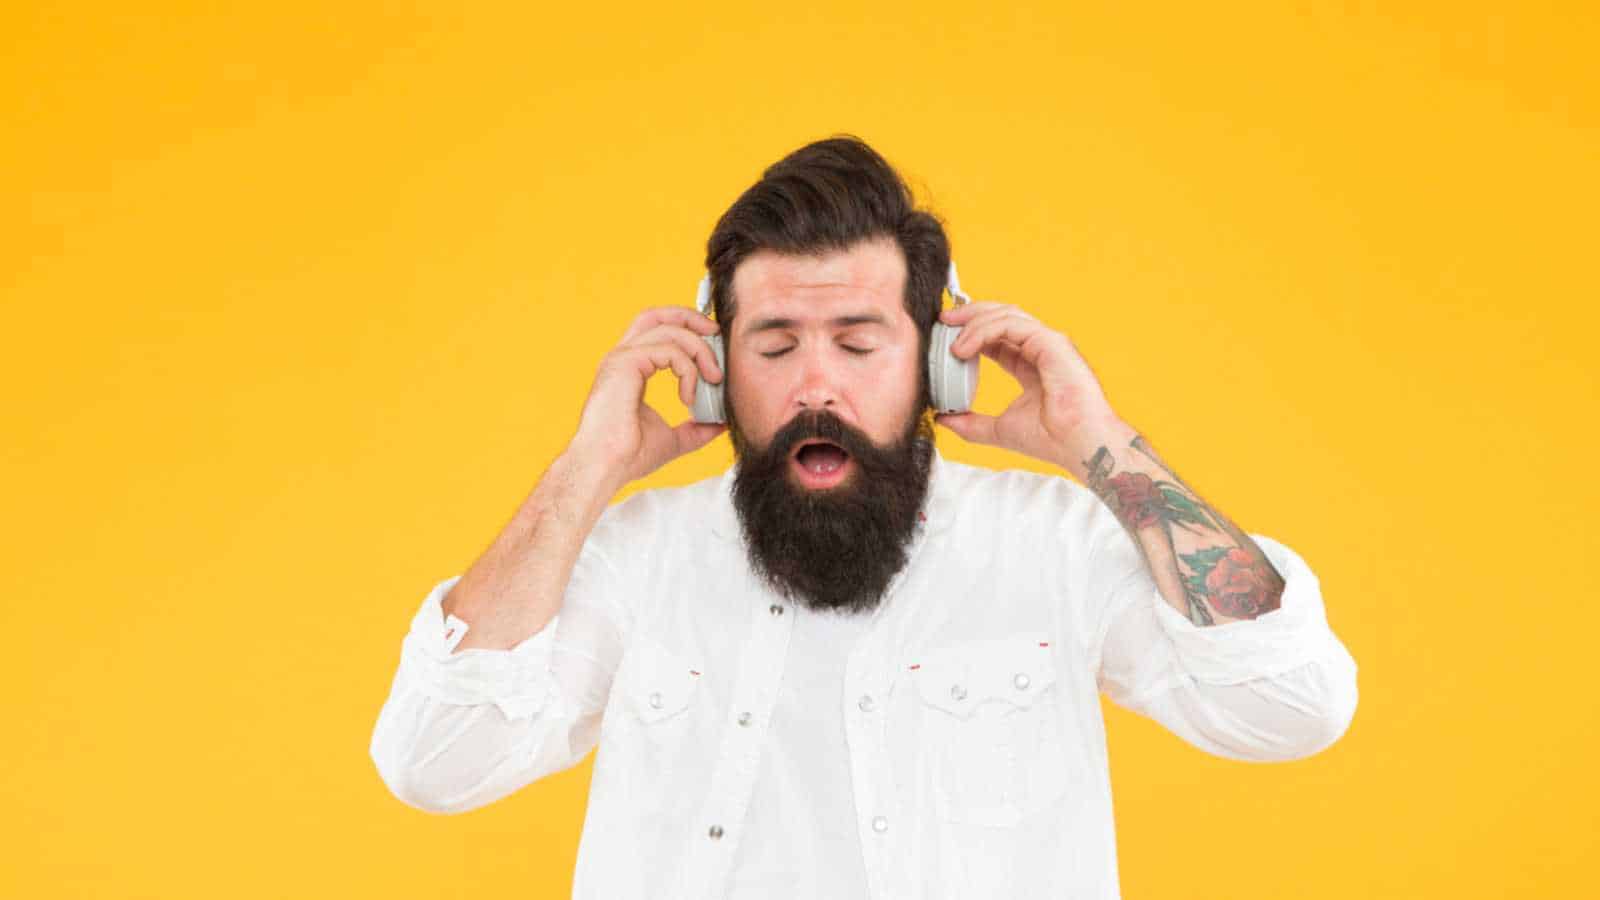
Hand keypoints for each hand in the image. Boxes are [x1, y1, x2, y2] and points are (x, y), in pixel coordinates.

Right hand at [567, 306, 725, 487]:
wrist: (606, 466)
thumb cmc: (628, 456)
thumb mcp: (673, 439)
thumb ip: (696, 428)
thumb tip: (721, 424)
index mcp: (630, 369)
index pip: (656, 330)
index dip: (686, 329)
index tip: (712, 344)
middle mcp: (622, 357)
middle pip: (657, 315)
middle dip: (691, 317)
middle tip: (716, 334)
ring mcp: (621, 357)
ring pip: (669, 330)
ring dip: (699, 350)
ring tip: (713, 378)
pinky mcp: (625, 363)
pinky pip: (669, 350)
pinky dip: (688, 370)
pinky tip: (689, 397)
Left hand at [933, 300, 1125, 468]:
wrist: (1078, 445)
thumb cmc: (1051, 439)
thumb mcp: (998, 429)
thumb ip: (971, 424)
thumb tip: (942, 419)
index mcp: (1032, 366)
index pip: (998, 338)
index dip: (971, 332)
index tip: (946, 338)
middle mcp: (1042, 349)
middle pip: (1002, 317)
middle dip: (970, 315)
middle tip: (944, 321)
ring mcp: (1048, 343)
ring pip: (1006, 315)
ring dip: (974, 321)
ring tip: (951, 340)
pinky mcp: (1051, 342)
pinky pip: (1011, 324)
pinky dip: (984, 330)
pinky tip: (965, 347)